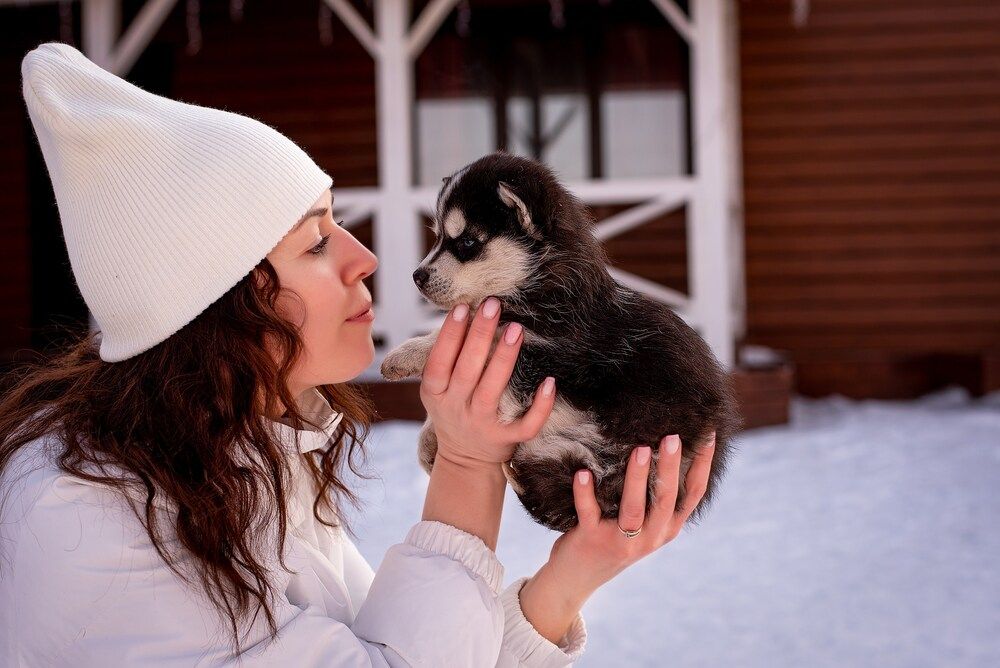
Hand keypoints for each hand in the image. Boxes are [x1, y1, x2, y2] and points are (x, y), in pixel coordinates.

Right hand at [420, 296, 555, 471]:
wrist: (465, 461)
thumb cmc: (454, 409)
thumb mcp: (438, 389)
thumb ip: (446, 358)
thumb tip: (464, 311)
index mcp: (436, 394)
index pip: (439, 362)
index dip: (449, 335)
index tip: (462, 307)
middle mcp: (457, 409)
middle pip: (467, 370)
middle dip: (480, 335)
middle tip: (493, 305)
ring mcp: (482, 425)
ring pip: (493, 391)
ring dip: (504, 359)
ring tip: (516, 329)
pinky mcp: (506, 439)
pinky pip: (526, 425)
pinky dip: (539, 406)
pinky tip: (549, 382)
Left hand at [517, 432, 716, 642]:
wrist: (577, 576)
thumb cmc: (612, 536)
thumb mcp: (642, 522)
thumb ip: (654, 494)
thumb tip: (660, 444)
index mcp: (667, 527)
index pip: (693, 494)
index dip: (703, 465)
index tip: (708, 434)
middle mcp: (650, 536)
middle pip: (666, 499)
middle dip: (671, 467)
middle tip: (673, 436)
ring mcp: (622, 541)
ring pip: (634, 509)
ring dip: (637, 478)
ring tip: (640, 449)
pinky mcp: (592, 540)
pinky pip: (590, 513)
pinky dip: (585, 493)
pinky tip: (583, 473)